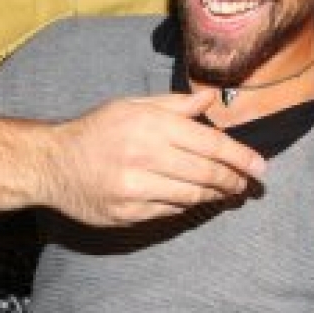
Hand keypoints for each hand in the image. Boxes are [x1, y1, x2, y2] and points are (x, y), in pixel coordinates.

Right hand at [42, 90, 265, 226]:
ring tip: (227, 191)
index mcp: (149, 125)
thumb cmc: (96, 130)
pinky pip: (170, 211)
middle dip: (233, 180)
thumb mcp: (132, 107)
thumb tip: (210, 100)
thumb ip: (174, 105)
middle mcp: (144, 156)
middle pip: (206, 173)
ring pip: (192, 196)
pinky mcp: (128, 213)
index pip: (209, 144)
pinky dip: (187, 204)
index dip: (240, 157)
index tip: (260, 166)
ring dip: (215, 195)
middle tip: (246, 183)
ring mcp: (135, 188)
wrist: (53, 163)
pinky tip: (194, 198)